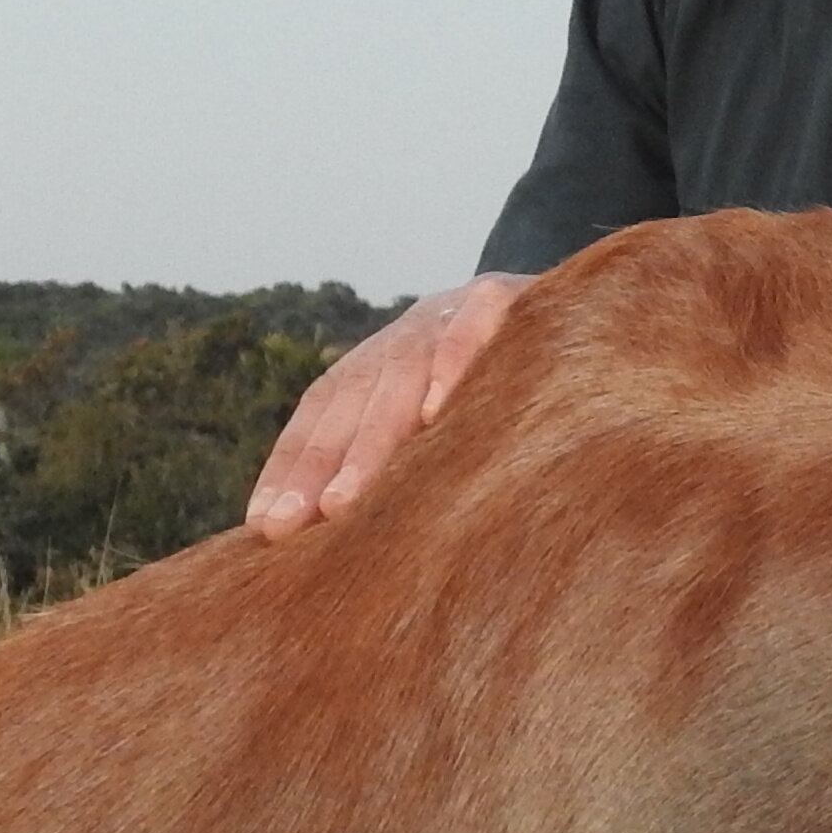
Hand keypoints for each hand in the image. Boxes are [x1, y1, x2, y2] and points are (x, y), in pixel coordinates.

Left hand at [243, 273, 528, 539]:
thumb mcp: (440, 411)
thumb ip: (396, 456)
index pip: (321, 414)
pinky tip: (436, 413)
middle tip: (291, 527)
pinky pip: (475, 327)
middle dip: (317, 467)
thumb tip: (341, 535)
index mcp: (379, 362)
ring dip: (372, 440)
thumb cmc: (498, 380)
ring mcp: (451, 313)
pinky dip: (452, 364)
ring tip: (344, 502)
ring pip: (401, 376)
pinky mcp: (505, 297)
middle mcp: (404, 337)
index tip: (262, 527)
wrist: (568, 298)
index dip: (290, 468)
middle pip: (351, 403)